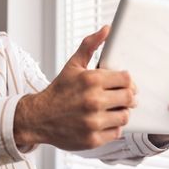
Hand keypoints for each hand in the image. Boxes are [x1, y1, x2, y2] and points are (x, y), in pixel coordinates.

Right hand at [14, 26, 135, 150]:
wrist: (38, 117)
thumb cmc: (58, 91)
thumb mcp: (73, 65)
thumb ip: (90, 45)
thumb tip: (107, 29)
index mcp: (91, 80)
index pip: (127, 79)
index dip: (127, 81)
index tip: (122, 84)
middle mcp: (93, 101)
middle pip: (130, 98)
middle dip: (127, 97)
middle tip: (120, 97)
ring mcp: (93, 122)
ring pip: (125, 116)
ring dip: (121, 112)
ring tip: (111, 109)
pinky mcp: (93, 139)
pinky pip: (117, 132)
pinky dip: (113, 127)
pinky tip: (103, 121)